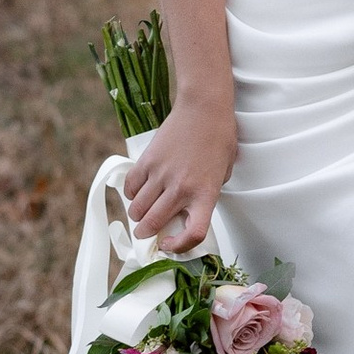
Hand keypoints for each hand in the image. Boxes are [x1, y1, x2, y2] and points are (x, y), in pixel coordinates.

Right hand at [121, 95, 235, 254]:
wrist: (204, 108)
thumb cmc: (219, 137)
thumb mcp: (223, 172)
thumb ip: (207, 194)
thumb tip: (187, 210)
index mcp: (205, 193)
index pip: (193, 232)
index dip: (180, 246)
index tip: (170, 244)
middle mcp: (182, 188)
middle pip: (154, 224)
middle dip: (146, 234)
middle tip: (146, 233)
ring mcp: (161, 174)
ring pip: (137, 209)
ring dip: (137, 215)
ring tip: (142, 212)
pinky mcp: (147, 160)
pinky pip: (130, 186)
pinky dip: (130, 194)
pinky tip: (137, 192)